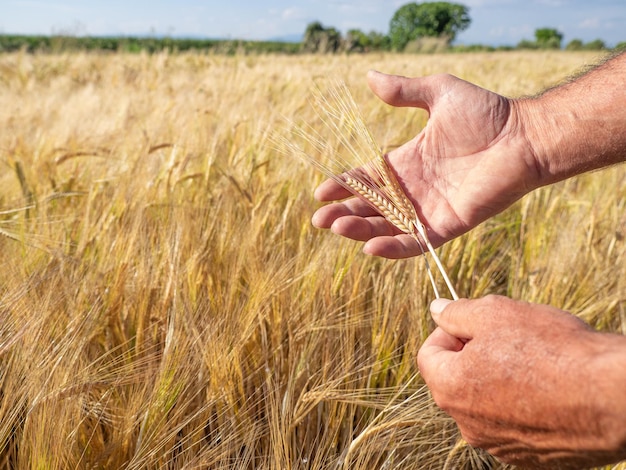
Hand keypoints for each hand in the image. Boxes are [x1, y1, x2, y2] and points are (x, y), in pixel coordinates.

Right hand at [312, 71, 539, 257]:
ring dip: (360, 231)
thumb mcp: (438, 93)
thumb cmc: (486, 113)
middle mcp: (414, 190)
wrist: (524, 136)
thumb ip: (403, 90)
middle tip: (319, 220)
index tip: (320, 192)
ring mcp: (429, 210)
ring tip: (336, 228)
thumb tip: (369, 75)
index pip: (367, 179)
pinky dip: (393, 248)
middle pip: (370, 207)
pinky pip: (415, 243)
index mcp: (406, 162)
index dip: (343, 186)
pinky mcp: (447, 226)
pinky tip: (369, 247)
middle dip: (343, 214)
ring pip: (386, 227)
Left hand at [418, 295, 625, 468]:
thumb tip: (437, 310)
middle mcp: (468, 424)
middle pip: (454, 380)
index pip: (428, 354)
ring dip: (497, 380)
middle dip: (472, 355)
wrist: (613, 398)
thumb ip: (457, 313)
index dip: (447, 332)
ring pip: (484, 403)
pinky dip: (521, 405)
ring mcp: (499, 446)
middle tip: (507, 339)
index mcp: (450, 388)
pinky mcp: (529, 458)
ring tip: (533, 362)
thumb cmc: (553, 351)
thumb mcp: (496, 313)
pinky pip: (512, 425)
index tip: (473, 324)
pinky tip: (548, 389)